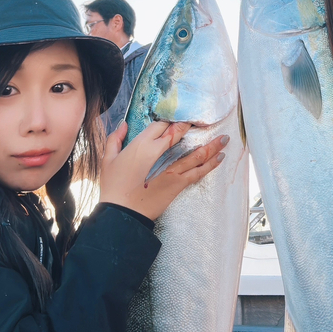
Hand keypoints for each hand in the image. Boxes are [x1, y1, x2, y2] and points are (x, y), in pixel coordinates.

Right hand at [99, 121, 227, 219]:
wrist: (123, 212)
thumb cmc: (114, 186)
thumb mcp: (108, 159)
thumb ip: (115, 139)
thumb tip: (124, 124)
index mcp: (143, 145)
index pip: (162, 126)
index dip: (173, 122)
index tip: (182, 119)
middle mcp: (160, 154)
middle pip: (182, 136)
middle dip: (194, 128)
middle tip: (206, 123)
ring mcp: (172, 169)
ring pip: (196, 154)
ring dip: (212, 145)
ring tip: (224, 139)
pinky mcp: (178, 183)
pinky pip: (198, 171)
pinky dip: (210, 164)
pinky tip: (220, 157)